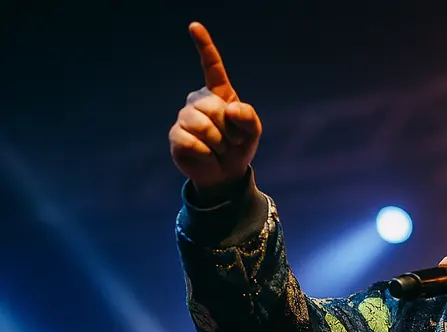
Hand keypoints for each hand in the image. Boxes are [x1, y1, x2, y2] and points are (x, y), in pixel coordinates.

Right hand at [169, 22, 261, 192]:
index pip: (211, 67)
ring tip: (220, 149)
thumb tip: (229, 107)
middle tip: (232, 141)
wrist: (225, 173)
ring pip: (203, 125)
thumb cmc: (239, 147)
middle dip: (229, 129)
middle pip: (214, 107)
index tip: (194, 26)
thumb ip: (248, 116)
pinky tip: (207, 155)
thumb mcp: (253, 131)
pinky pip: (193, 141)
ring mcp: (184, 117)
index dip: (204, 46)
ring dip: (219, 142)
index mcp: (218, 94)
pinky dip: (207, 153)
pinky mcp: (175, 135)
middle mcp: (198, 101)